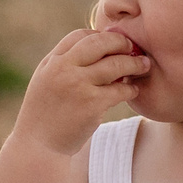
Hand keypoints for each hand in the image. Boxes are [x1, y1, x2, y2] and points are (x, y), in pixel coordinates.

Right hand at [10, 28, 149, 156]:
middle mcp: (63, 69)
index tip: (112, 44)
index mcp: (52, 62)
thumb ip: (65, 63)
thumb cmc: (44, 114)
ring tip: (144, 66)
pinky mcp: (92, 104)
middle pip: (101, 43)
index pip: (81, 35)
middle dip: (122, 42)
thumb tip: (96, 46)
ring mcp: (78, 86)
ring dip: (134, 64)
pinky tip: (133, 90)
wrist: (38, 146)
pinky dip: (131, 88)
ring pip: (116, 64)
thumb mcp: (46, 81)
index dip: (100, 36)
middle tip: (133, 49)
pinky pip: (120, 89)